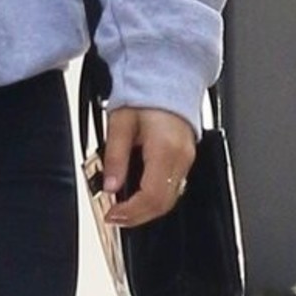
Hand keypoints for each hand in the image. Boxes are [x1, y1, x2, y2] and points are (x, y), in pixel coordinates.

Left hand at [102, 106, 195, 227]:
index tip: (112, 214)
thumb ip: (115, 156)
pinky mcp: (185, 159)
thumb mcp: (120, 122)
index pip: (151, 196)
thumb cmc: (144, 96)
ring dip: (146, 210)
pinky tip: (137, 195)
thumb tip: (109, 185)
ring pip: (170, 199)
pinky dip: (155, 197)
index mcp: (165, 149)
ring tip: (122, 209)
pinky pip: (173, 187)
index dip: (131, 212)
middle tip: (114, 217)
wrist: (165, 78)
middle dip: (137, 216)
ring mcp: (186, 160)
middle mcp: (181, 158)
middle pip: (164, 204)